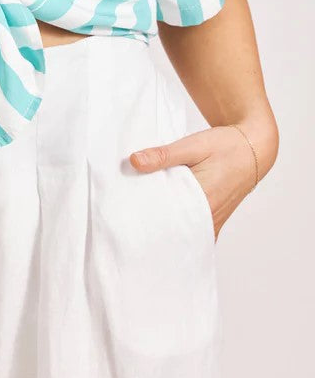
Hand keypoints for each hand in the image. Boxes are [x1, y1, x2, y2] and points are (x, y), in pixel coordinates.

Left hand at [128, 124, 258, 241]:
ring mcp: (214, 221)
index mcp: (203, 200)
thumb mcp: (192, 145)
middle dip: (152, 226)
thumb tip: (134, 161)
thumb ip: (163, 155)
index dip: (145, 219)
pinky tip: (162, 220)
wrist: (253, 149)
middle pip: (174, 230)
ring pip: (184, 232)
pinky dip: (179, 227)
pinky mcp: (214, 220)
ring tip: (140, 222)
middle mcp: (210, 217)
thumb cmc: (225, 146)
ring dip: (165, 227)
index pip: (167, 218)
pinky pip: (194, 231)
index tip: (125, 216)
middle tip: (126, 221)